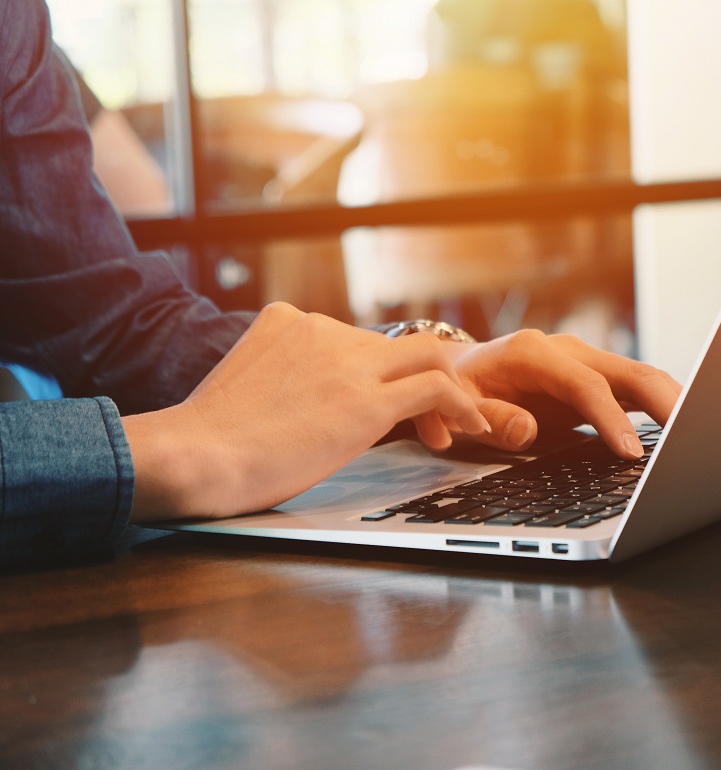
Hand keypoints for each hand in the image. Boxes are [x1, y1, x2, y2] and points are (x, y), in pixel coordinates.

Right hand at [121, 302, 489, 522]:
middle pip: (398, 344)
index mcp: (288, 321)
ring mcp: (346, 362)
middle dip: (424, 380)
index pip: (357, 338)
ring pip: (428, 356)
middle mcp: (321, 329)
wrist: (192, 456)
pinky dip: (462, 405)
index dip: (383, 372)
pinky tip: (471, 428)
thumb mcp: (248, 386)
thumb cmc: (206, 444)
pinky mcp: (365, 400)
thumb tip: (302, 407)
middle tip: (438, 418)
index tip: (392, 404)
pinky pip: (435, 387)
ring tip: (461, 428)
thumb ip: (282, 378)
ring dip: (451, 392)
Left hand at [436, 329, 682, 458]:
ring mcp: (586, 362)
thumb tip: (528, 430)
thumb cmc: (459, 391)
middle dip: (666, 402)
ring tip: (702, 433)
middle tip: (692, 437)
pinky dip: (663, 407)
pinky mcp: (597, 378)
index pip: (586, 385)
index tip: (631, 452)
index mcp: (533, 353)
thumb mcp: (459, 407)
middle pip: (629, 371)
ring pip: (642, 376)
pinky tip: (684, 429)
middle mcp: (567, 350)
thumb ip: (492, 420)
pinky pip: (637, 389)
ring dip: (673, 402)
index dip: (611, 418)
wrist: (458, 371)